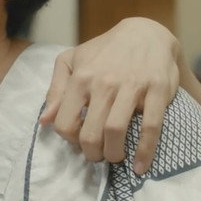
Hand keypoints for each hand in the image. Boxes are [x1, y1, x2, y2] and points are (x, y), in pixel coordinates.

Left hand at [39, 17, 179, 174]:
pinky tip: (140, 166)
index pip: (65, 123)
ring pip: (115, 131)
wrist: (145, 33)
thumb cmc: (103, 52)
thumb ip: (56, 90)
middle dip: (92, 153)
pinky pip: (151, 127)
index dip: (69, 140)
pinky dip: (145, 152)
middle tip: (97, 155)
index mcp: (80, 78)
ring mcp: (131, 87)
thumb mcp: (71, 61)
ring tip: (114, 156)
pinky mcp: (156, 90)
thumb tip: (44, 120)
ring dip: (113, 153)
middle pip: (90, 133)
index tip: (78, 141)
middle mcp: (103, 83)